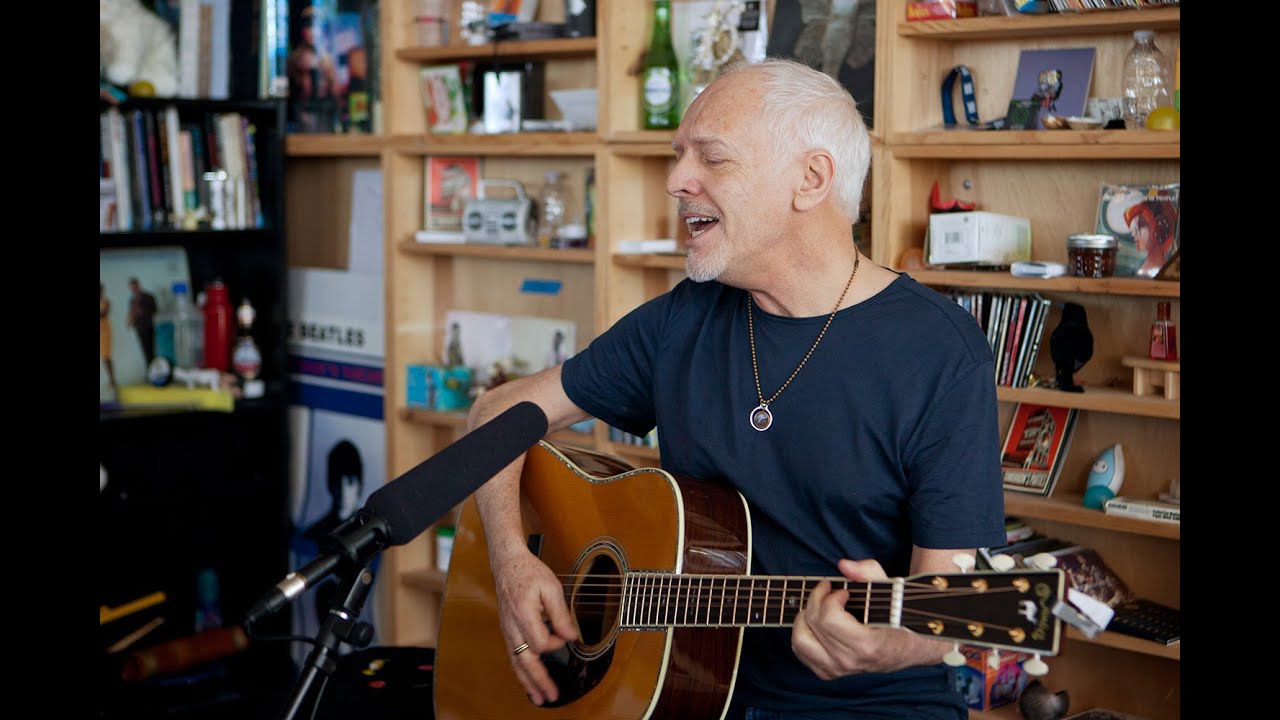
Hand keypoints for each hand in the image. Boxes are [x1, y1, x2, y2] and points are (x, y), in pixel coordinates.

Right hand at [491, 546, 579, 705]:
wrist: (507, 564)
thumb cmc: (529, 572)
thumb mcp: (551, 587)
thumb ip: (560, 614)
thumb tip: (571, 636)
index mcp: (524, 614)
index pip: (541, 643)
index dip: (556, 643)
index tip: (565, 634)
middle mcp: (512, 626)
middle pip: (525, 661)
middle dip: (538, 681)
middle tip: (551, 696)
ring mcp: (508, 630)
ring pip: (516, 662)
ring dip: (528, 682)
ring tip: (538, 698)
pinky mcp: (507, 631)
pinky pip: (512, 655)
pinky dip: (520, 671)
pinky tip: (527, 680)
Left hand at [790, 558, 890, 679]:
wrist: (911, 649)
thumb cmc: (901, 619)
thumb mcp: (892, 591)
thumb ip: (869, 573)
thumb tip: (844, 565)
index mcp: (867, 645)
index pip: (829, 619)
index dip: (830, 598)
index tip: (843, 591)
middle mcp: (849, 661)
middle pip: (813, 624)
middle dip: (816, 599)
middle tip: (828, 591)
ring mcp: (838, 669)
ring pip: (800, 640)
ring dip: (804, 617)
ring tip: (817, 606)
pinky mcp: (829, 672)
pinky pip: (801, 651)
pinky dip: (803, 632)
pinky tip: (815, 621)